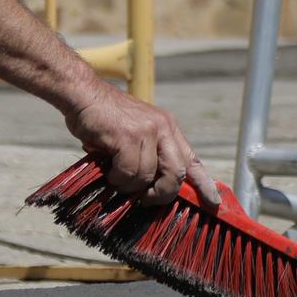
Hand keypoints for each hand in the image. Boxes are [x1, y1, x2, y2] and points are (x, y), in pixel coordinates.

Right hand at [63, 83, 221, 209]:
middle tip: (146, 199)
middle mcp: (163, 127)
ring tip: (117, 178)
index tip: (214, 202)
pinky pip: (129, 172)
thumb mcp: (136, 133)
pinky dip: (118, 179)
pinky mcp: (127, 136)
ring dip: (131, 186)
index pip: (192, 159)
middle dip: (163, 194)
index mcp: (168, 127)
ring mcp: (146, 131)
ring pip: (149, 176)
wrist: (83, 94)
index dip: (204, 184)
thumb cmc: (105, 118)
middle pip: (177, 173)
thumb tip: (154, 189)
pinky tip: (109, 172)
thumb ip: (149, 154)